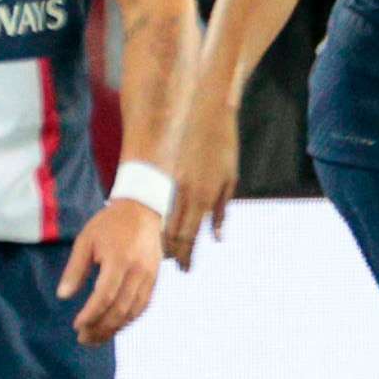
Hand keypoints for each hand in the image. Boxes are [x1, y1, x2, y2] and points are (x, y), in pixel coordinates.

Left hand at [58, 198, 164, 345]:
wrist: (143, 210)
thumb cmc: (109, 224)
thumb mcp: (85, 241)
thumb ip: (75, 269)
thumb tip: (63, 296)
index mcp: (118, 260)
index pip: (104, 296)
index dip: (91, 315)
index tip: (77, 326)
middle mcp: (138, 271)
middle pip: (120, 308)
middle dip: (101, 327)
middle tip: (84, 339)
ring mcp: (150, 276)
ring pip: (134, 311)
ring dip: (115, 328)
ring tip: (97, 337)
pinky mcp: (155, 278)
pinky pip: (144, 305)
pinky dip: (129, 319)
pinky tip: (115, 325)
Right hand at [163, 96, 240, 269]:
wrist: (202, 109)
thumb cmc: (220, 144)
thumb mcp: (229, 178)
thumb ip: (222, 210)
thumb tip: (217, 237)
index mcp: (204, 197)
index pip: (190, 237)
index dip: (186, 256)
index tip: (185, 269)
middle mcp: (184, 194)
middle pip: (171, 233)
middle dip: (170, 252)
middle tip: (167, 266)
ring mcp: (168, 182)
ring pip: (157, 219)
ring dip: (157, 239)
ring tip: (156, 252)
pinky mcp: (157, 170)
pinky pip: (152, 200)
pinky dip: (150, 217)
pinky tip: (148, 226)